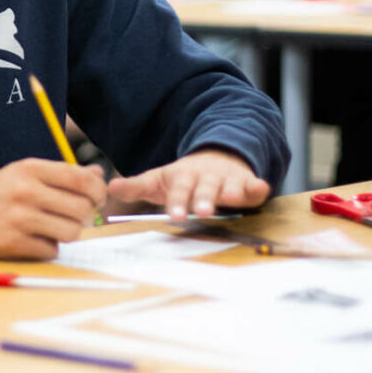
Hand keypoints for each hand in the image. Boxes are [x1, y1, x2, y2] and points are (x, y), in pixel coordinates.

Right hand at [0, 159, 106, 259]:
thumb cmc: (0, 193)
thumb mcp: (26, 174)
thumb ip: (63, 174)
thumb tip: (98, 174)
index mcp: (30, 169)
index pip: (79, 177)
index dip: (97, 190)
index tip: (98, 198)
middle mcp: (25, 191)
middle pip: (81, 208)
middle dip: (87, 215)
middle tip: (78, 217)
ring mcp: (19, 218)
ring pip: (71, 232)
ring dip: (69, 233)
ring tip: (57, 229)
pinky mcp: (14, 243)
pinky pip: (52, 250)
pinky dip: (50, 247)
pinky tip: (38, 239)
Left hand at [108, 149, 268, 220]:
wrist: (216, 156)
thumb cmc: (184, 178)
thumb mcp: (159, 180)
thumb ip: (137, 187)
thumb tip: (110, 188)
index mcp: (183, 177)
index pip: (178, 190)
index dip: (177, 202)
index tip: (174, 216)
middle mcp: (206, 176)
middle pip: (204, 188)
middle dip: (203, 199)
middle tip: (201, 212)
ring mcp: (228, 179)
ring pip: (230, 186)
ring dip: (231, 192)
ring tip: (232, 199)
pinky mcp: (247, 182)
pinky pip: (254, 185)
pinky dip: (258, 187)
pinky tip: (261, 188)